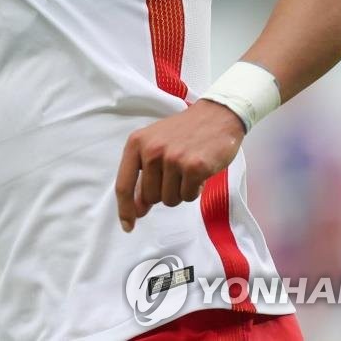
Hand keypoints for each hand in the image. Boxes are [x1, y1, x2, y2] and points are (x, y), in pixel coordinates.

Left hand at [115, 99, 245, 231]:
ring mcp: (173, 158)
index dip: (125, 210)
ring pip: (170, 200)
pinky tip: (199, 172)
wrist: (216, 115)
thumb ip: (143, 174)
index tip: (128, 226)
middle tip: (176, 174)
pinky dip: (194, 190)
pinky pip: (188, 196)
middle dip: (163, 193)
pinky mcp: (195, 167)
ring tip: (187, 170)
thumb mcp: (155, 144)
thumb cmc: (184, 132)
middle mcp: (152, 150)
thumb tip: (137, 209)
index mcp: (136, 143)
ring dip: (180, 191)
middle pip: (150, 198)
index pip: (123, 185)